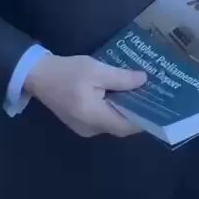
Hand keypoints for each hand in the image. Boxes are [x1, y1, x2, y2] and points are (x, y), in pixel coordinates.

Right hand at [24, 54, 146, 137]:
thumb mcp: (96, 70)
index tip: (159, 107)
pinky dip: (114, 109)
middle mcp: (90, 129)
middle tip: (152, 97)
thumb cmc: (67, 72)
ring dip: (125, 110)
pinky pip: (103, 119)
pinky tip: (121, 94)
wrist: (38, 75)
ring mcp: (84, 127)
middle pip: (120, 126)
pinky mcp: (80, 121)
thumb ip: (121, 78)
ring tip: (140, 93)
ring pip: (112, 123)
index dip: (144, 119)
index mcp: (94, 117)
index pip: (127, 127)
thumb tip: (144, 81)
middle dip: (137, 113)